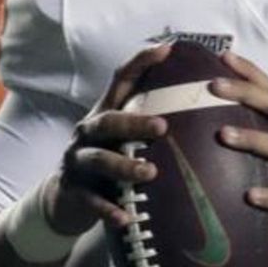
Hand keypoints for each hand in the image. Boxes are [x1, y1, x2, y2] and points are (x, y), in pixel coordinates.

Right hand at [43, 44, 172, 234]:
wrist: (64, 198)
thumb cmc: (108, 159)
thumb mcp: (123, 136)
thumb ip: (150, 118)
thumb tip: (202, 103)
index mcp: (105, 112)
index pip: (120, 80)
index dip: (141, 62)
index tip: (168, 49)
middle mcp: (88, 132)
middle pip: (108, 121)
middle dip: (134, 122)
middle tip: (163, 127)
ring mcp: (77, 161)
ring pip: (99, 160)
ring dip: (124, 166)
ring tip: (150, 173)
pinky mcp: (73, 191)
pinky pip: (91, 200)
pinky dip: (109, 209)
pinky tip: (126, 217)